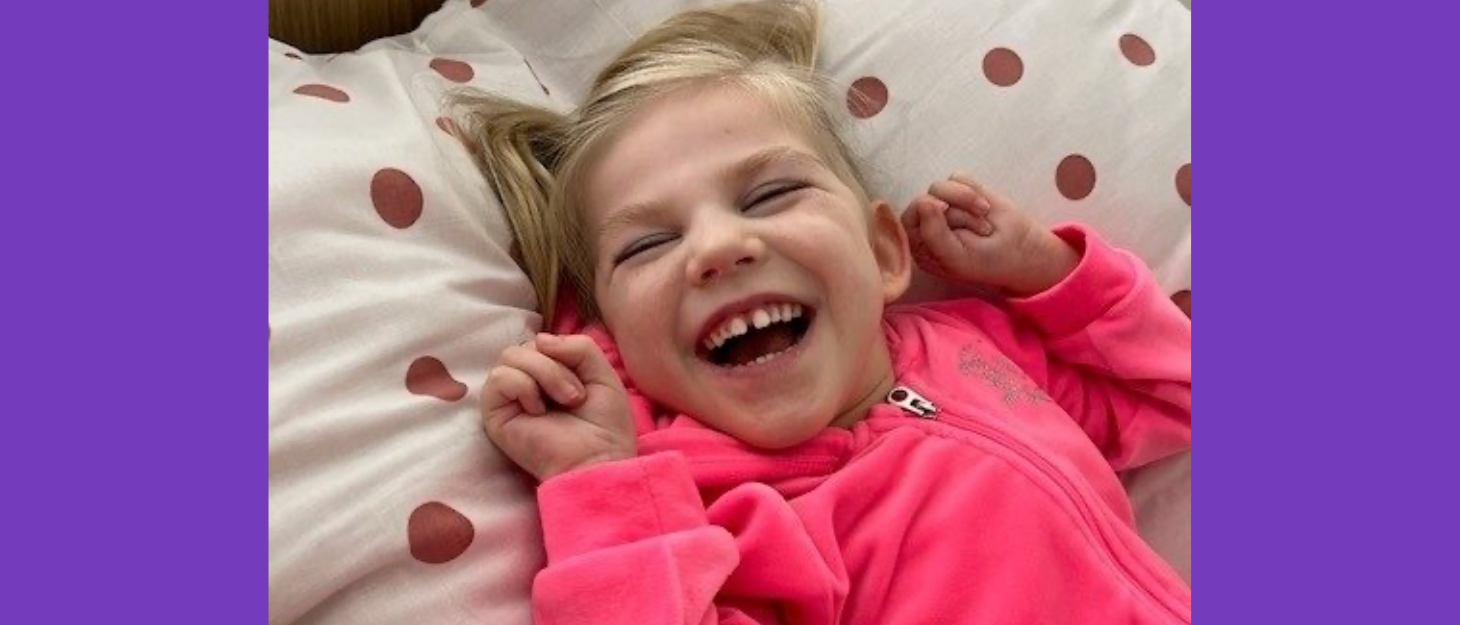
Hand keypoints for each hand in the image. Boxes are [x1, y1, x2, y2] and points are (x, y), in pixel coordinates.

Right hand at [481, 333, 635, 481]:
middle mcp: (524, 384)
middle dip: (555, 365)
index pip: (541, 340)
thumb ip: (578, 345)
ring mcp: (507, 400)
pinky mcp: (493, 416)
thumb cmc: (604, 424)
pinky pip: (498, 378)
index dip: (563, 351)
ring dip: (545, 373)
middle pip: (524, 346)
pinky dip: (524, 387)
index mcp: (547, 373)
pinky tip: (538, 412)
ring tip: (565, 401)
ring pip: (510, 356)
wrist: (599, 459)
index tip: (585, 382)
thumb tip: (539, 339)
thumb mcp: (601, 371)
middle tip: (576, 396)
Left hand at [901, 173, 1078, 295]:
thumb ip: (934, 234)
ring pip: (939, 187)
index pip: (908, 221)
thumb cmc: (987, 261)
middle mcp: (928, 223)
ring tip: (983, 222)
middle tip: (977, 231)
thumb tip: (924, 201)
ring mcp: (944, 205)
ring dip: (965, 202)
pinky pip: (957, 177)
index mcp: (920, 245)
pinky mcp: (961, 190)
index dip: (927, 217)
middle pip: (923, 200)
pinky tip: (985, 208)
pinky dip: (973, 190)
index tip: (949, 225)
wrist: (1022, 248)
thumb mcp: (957, 256)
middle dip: (953, 212)